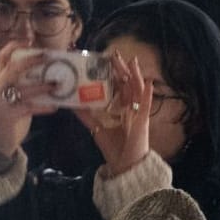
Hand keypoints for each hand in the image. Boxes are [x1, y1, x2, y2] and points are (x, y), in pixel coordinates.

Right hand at [0, 42, 54, 158]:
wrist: (0, 140)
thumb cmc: (12, 115)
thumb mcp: (13, 96)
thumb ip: (24, 85)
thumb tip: (49, 74)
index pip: (1, 57)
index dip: (14, 46)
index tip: (29, 39)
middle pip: (12, 68)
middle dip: (31, 60)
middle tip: (48, 57)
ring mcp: (0, 101)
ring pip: (23, 89)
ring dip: (42, 86)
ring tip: (58, 84)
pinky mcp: (7, 115)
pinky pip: (28, 108)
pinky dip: (42, 106)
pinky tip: (55, 107)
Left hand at [75, 54, 151, 176]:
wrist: (125, 165)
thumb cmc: (114, 148)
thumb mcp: (96, 129)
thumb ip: (86, 116)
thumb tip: (71, 104)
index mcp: (122, 109)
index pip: (118, 87)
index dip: (113, 74)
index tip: (106, 60)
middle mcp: (131, 109)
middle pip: (127, 84)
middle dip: (122, 69)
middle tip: (115, 53)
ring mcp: (138, 114)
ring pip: (138, 90)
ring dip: (135, 75)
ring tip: (132, 61)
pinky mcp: (143, 121)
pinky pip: (147, 105)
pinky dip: (148, 94)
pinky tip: (147, 82)